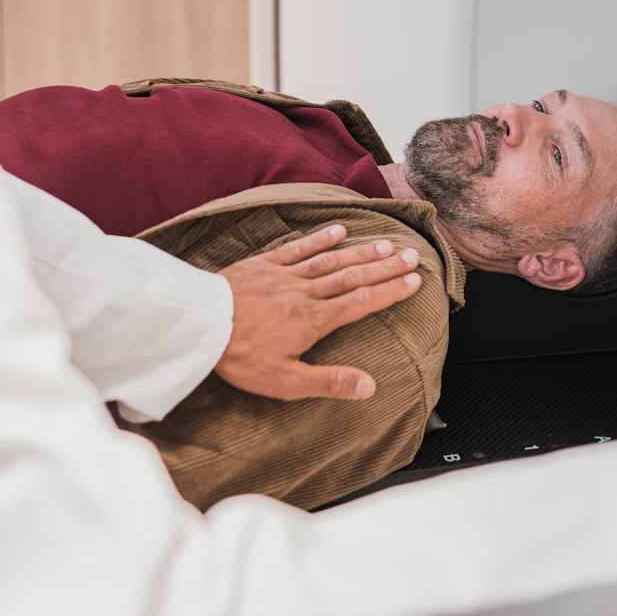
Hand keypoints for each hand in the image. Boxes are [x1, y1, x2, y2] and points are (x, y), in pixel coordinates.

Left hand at [215, 224, 423, 401]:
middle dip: (385, 268)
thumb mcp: (285, 382)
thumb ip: (329, 382)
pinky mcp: (264, 264)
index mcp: (315, 320)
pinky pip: (298, 247)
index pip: (362, 302)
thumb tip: (369, 386)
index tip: (414, 281)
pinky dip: (320, 238)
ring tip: (386, 245)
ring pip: (331, 260)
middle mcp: (306, 293)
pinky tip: (339, 230)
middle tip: (413, 256)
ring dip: (361, 252)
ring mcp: (285, 275)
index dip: (390, 292)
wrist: (201, 324)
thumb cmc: (241, 357)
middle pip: (353, 276)